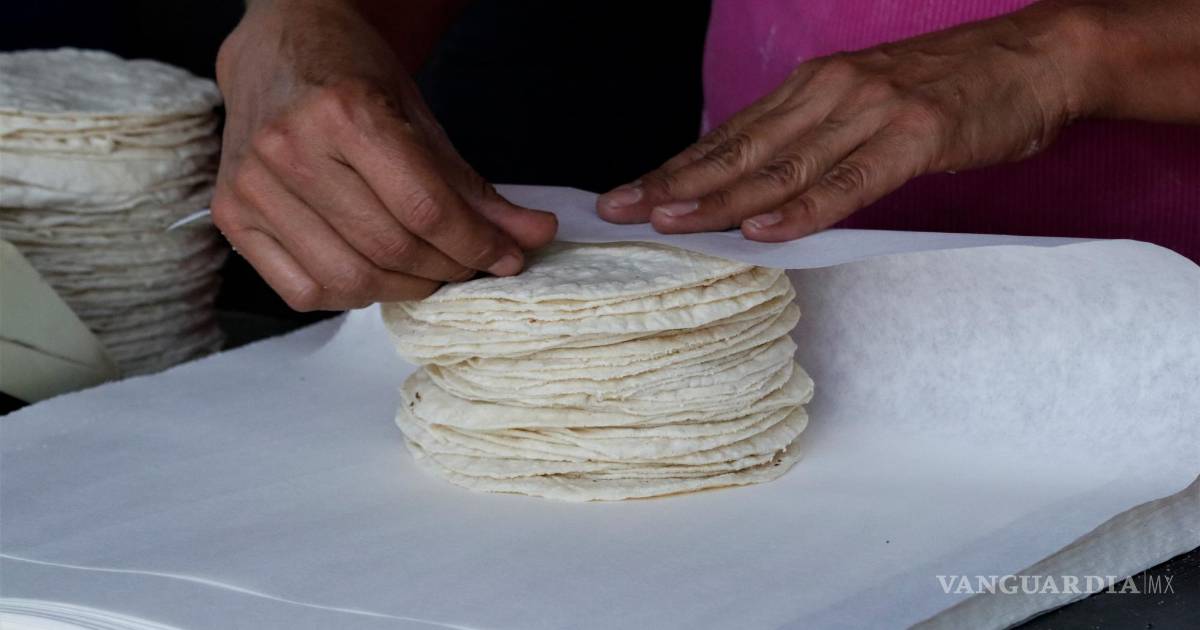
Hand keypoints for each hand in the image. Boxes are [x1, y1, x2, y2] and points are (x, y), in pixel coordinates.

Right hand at [213, 0, 555, 309]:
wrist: (282, 50)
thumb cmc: (352, 77)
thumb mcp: (421, 118)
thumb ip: (474, 186)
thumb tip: (532, 234)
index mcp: (343, 112)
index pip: (425, 208)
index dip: (476, 244)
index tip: (506, 256)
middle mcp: (289, 149)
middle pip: (390, 247)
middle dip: (446, 268)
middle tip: (469, 264)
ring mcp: (253, 186)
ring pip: (349, 277)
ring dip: (404, 287)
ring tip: (426, 269)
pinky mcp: (232, 216)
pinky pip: (303, 290)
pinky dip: (351, 294)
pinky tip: (373, 271)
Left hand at [596, 5, 1091, 240]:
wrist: (1034, 58)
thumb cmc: (949, 89)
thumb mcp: (864, 105)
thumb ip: (813, 141)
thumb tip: (758, 189)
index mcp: (811, 88)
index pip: (729, 136)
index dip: (675, 168)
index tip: (629, 195)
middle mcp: (828, 93)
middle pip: (738, 149)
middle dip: (675, 184)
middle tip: (622, 212)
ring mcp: (869, 111)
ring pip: (780, 165)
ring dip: (720, 199)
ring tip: (670, 223)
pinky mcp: (913, 136)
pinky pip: (847, 181)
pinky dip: (801, 208)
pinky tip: (762, 230)